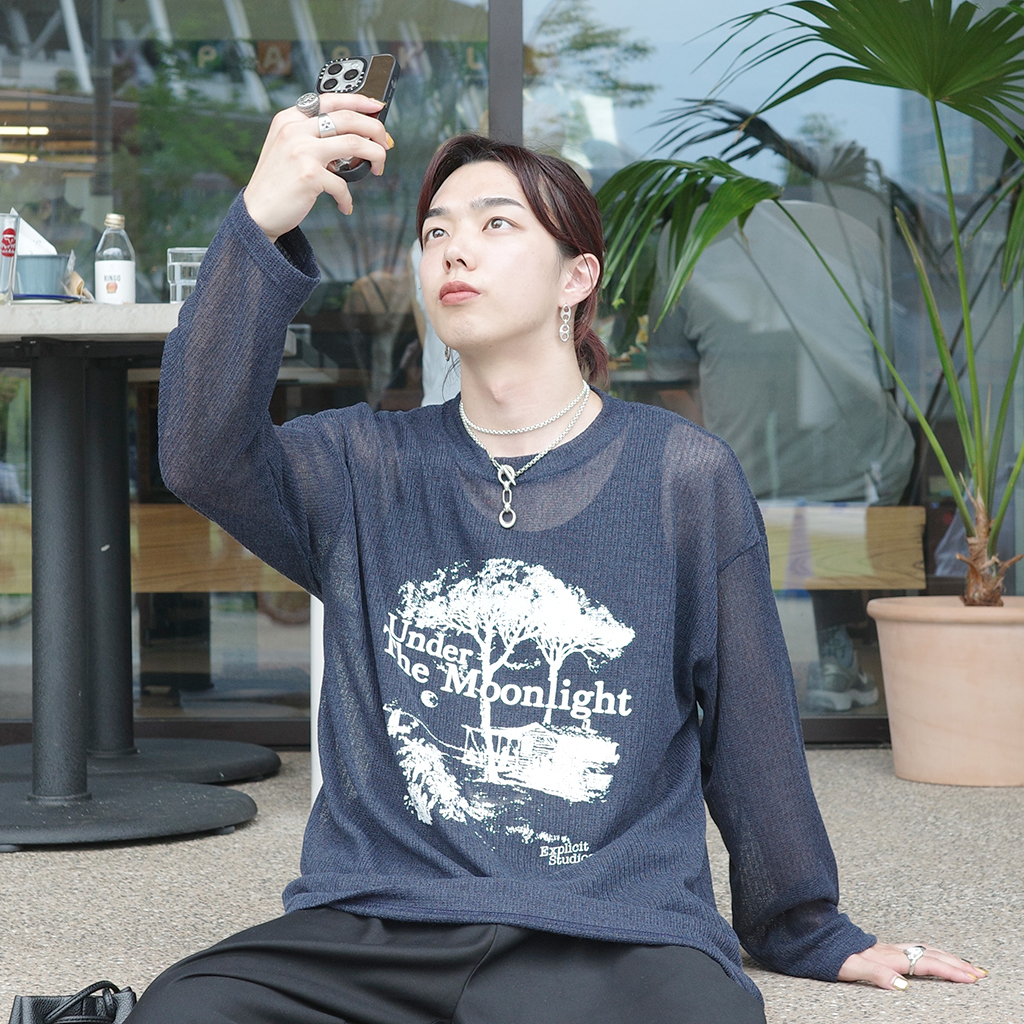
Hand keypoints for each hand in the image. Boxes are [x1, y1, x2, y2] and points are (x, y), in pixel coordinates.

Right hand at [243, 92, 391, 242]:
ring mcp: (302, 151)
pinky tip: (345, 205)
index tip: (377, 108)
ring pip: (355, 143)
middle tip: (386, 144)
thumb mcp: (287, 148)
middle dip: (376, 129)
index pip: (331, 100)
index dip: (359, 101)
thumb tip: (353, 136)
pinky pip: (343, 184)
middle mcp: (295, 129)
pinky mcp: (309, 175)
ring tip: (378, 168)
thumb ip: (312, 136)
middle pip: (349, 118)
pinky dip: (348, 198)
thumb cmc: (277, 183)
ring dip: (376, 156)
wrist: (257, 212)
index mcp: (290, 119)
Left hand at [838, 942, 986, 989]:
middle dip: (957, 963)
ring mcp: (887, 948)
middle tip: (979, 972)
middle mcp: (891, 950)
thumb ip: (877, 975)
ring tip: (964, 964)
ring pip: (924, 949)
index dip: (950, 971)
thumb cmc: (832, 954)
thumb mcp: (852, 968)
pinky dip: (931, 953)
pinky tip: (932, 956)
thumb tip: (903, 986)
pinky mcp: (882, 949)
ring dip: (946, 957)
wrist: (816, 935)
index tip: (971, 977)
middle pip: (931, 955)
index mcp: (889, 957)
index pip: (927, 964)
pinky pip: (914, 949)